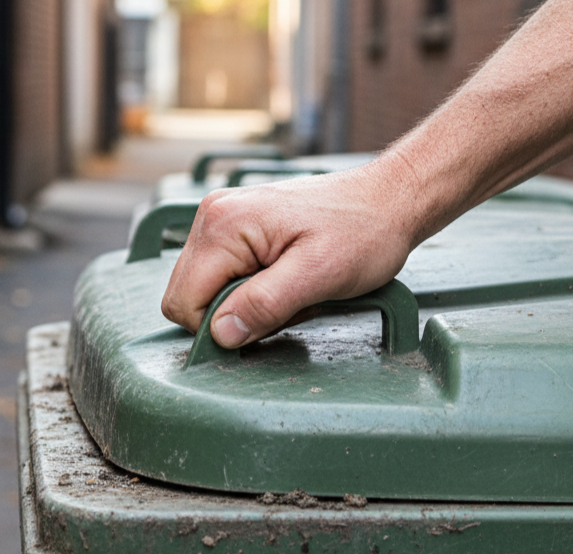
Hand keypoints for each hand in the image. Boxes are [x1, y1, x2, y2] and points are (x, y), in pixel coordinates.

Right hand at [161, 160, 418, 347]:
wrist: (389, 200)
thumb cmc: (363, 232)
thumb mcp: (319, 275)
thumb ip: (265, 304)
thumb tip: (221, 334)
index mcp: (223, 225)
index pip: (183, 302)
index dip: (220, 328)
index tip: (267, 322)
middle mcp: (212, 217)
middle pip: (188, 297)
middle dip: (233, 316)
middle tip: (285, 305)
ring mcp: (221, 220)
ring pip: (207, 291)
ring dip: (245, 305)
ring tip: (290, 291)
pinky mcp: (235, 228)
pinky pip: (224, 277)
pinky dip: (251, 290)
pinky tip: (284, 281)